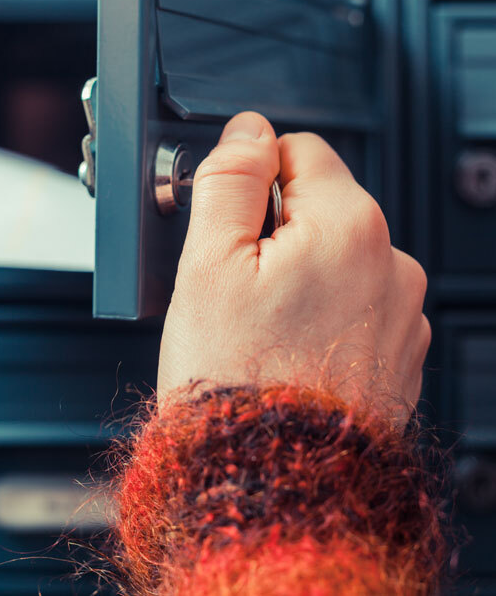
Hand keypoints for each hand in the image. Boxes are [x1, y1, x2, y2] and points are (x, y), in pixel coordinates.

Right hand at [159, 112, 428, 423]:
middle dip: (273, 233)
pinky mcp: (399, 354)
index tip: (226, 226)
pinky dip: (322, 317)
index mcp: (349, 226)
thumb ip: (229, 179)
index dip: (249, 180)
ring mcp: (403, 314)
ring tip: (260, 328)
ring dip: (298, 277)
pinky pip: (355, 307)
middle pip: (319, 207)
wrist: (272, 479)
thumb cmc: (236, 379)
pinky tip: (287, 350)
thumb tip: (247, 130)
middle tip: (234, 289)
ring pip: (335, 259)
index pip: (299, 150)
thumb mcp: (207, 264)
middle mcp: (393, 264)